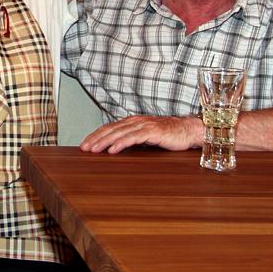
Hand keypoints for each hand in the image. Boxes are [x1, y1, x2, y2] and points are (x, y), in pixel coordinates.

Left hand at [79, 115, 200, 153]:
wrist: (188, 131)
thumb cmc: (167, 136)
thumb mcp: (146, 138)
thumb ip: (132, 140)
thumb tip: (116, 148)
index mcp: (132, 122)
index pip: (109, 128)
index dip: (96, 135)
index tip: (85, 145)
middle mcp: (136, 121)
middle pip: (111, 129)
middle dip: (96, 139)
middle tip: (84, 148)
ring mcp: (144, 125)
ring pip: (119, 133)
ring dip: (104, 141)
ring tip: (94, 150)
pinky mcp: (152, 132)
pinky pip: (133, 137)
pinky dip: (121, 143)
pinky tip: (113, 150)